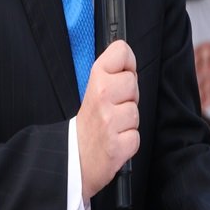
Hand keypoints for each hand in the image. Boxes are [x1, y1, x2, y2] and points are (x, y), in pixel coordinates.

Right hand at [77, 40, 138, 203]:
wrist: (73, 158)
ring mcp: (110, 122)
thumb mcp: (92, 90)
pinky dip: (128, 140)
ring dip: (128, 120)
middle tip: (113, 107)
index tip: (120, 74)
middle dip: (128, 96)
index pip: (121, 51)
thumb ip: (110, 73)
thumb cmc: (87, 124)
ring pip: (136, 111)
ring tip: (113, 125)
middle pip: (133, 82)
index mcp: (96, 80)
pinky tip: (115, 139)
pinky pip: (135, 135)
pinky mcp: (118, 145)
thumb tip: (127, 58)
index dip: (126, 63)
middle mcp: (103, 97)